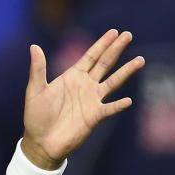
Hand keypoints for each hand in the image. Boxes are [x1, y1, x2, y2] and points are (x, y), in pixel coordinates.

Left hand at [21, 29, 144, 168]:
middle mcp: (85, 86)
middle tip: (129, 34)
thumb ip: (38, 69)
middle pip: (105, 64)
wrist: (41, 142)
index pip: (91, 56)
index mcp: (72, 77)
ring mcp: (92, 101)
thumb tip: (34, 46)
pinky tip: (127, 100)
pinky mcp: (95, 117)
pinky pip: (109, 109)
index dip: (102, 44)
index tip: (114, 32)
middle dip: (116, 49)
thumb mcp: (35, 90)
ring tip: (140, 60)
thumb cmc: (36, 116)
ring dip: (126, 72)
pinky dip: (118, 105)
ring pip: (113, 82)